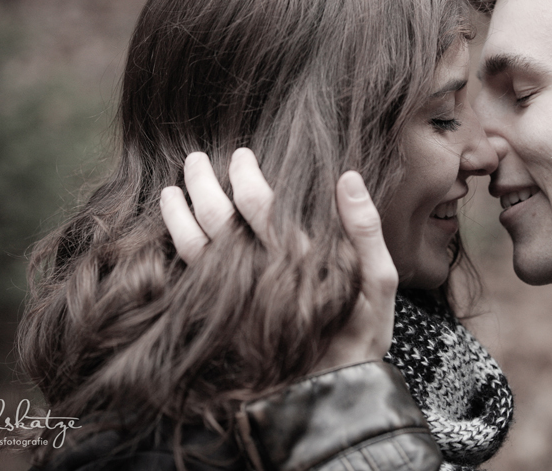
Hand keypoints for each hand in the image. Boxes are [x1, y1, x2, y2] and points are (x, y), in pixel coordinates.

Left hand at [160, 149, 397, 369]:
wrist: (333, 395)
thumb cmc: (361, 333)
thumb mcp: (380, 283)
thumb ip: (365, 229)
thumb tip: (347, 177)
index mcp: (298, 260)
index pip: (260, 205)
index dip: (246, 175)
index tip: (242, 156)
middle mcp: (261, 276)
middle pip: (219, 219)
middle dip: (202, 184)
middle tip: (195, 160)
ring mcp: (238, 298)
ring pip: (195, 247)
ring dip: (179, 214)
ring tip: (171, 189)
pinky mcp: (225, 316)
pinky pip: (192, 277)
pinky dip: (178, 249)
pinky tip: (173, 231)